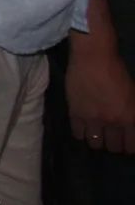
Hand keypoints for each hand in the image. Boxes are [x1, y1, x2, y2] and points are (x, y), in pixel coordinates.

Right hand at [67, 35, 134, 152]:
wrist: (93, 57)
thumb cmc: (117, 71)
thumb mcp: (134, 94)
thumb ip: (133, 112)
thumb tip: (130, 124)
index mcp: (131, 117)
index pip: (131, 146)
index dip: (129, 146)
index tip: (126, 142)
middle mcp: (113, 122)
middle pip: (114, 147)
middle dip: (114, 144)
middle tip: (112, 137)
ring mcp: (93, 119)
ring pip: (95, 144)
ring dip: (97, 140)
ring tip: (97, 133)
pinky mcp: (75, 113)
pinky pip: (78, 134)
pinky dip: (82, 133)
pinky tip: (84, 127)